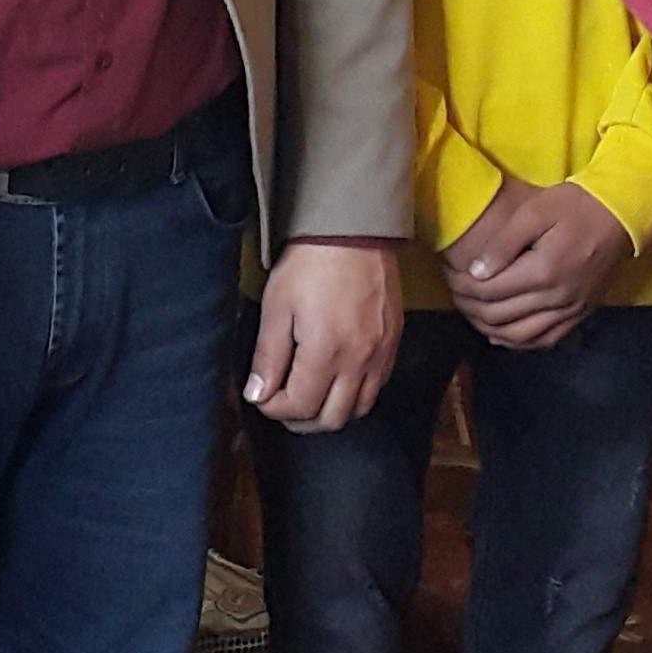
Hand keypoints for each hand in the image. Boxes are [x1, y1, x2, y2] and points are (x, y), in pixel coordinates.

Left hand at [245, 237, 402, 432]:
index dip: (275, 409)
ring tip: (310, 400)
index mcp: (325, 353)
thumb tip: (258, 393)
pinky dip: (356, 395)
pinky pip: (378, 387)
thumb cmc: (311, 264)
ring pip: (359, 409)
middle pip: (332, 418)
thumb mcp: (277, 307)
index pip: (300, 406)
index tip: (262, 398)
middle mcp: (358, 361)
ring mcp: (381, 354)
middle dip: (301, 420)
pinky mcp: (393, 342)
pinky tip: (338, 382)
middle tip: (282, 407)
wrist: (353, 232)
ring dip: (331, 413)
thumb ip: (268, 356)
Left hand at [442, 181, 630, 350]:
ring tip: (471, 310)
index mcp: (542, 271)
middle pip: (498, 316)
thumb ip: (503, 244)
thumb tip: (476, 273)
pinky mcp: (580, 314)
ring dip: (487, 327)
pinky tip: (500, 334)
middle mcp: (556, 298)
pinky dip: (518, 341)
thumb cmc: (576, 206)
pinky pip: (544, 340)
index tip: (449, 272)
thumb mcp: (535, 212)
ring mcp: (570, 310)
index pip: (488, 291)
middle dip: (468, 305)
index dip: (461, 285)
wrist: (622, 215)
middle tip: (454, 289)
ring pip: (518, 336)